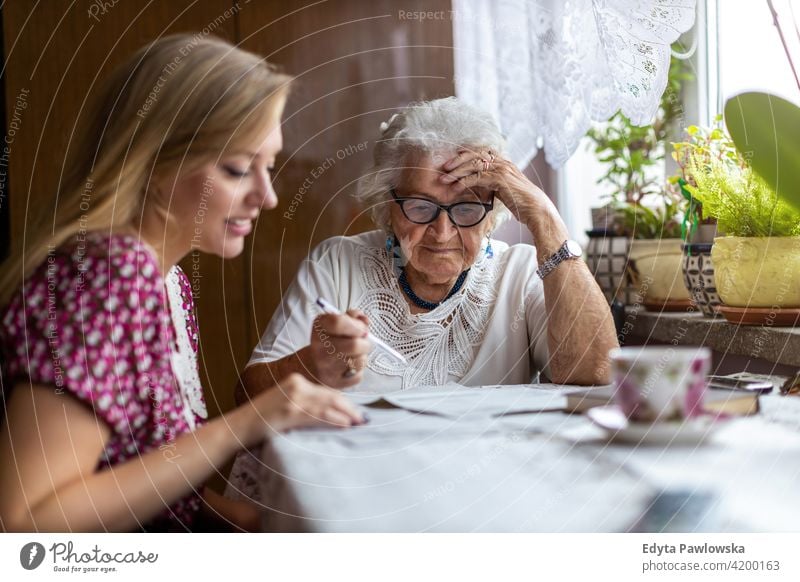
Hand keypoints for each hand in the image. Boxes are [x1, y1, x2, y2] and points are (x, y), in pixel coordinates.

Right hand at [238, 373, 365, 446]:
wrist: (238, 426)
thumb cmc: (260, 420)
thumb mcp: (284, 404)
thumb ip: (304, 404)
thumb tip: (328, 414)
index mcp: (295, 380)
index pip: (327, 391)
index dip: (344, 402)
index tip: (355, 412)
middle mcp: (296, 385)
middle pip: (331, 396)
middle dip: (349, 408)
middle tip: (363, 419)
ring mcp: (293, 398)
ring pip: (327, 405)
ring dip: (346, 415)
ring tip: (358, 423)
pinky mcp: (289, 411)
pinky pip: (317, 415)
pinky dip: (333, 420)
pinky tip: (344, 425)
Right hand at [303, 310, 371, 387]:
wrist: (313, 366)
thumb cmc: (329, 341)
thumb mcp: (335, 323)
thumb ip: (352, 317)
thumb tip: (365, 321)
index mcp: (319, 328)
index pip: (338, 322)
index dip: (356, 325)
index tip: (361, 328)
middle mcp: (319, 348)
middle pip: (354, 345)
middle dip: (365, 342)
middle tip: (362, 341)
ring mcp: (326, 368)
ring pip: (359, 360)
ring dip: (363, 356)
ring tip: (356, 354)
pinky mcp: (335, 383)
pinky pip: (358, 375)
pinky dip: (359, 370)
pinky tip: (350, 366)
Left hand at [439, 148, 554, 225]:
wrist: (536, 209)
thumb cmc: (521, 202)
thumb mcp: (505, 189)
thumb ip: (493, 183)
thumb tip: (479, 184)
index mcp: (504, 162)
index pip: (481, 152)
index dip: (466, 153)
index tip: (453, 158)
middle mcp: (503, 162)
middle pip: (475, 154)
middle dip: (457, 160)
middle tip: (444, 167)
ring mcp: (502, 169)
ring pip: (474, 165)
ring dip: (457, 171)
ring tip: (444, 179)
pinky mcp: (500, 179)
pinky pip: (477, 177)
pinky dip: (464, 182)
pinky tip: (455, 188)